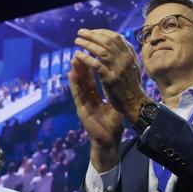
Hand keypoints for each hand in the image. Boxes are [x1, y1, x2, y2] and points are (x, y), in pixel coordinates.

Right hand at [67, 54, 123, 170]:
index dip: (92, 66)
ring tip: (74, 58)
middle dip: (83, 65)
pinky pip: (77, 95)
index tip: (92, 54)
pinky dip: (74, 84)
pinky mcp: (81, 110)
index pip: (94, 78)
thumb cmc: (113, 125)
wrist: (109, 141)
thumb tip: (121, 81)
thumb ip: (113, 93)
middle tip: (81, 50)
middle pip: (85, 79)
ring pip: (79, 85)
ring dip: (76, 72)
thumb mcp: (114, 105)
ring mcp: (84, 104)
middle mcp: (89, 98)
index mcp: (97, 97)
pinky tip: (71, 74)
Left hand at [73, 29, 147, 122]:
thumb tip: (116, 40)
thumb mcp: (132, 65)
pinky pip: (96, 65)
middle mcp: (125, 59)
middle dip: (92, 35)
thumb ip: (125, 53)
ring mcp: (118, 69)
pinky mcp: (111, 80)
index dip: (102, 32)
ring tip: (77, 41)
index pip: (115, 37)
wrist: (135, 103)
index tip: (91, 32)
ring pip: (101, 51)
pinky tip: (78, 55)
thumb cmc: (131, 84)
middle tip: (80, 32)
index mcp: (130, 54)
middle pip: (107, 41)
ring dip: (87, 44)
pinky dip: (86, 58)